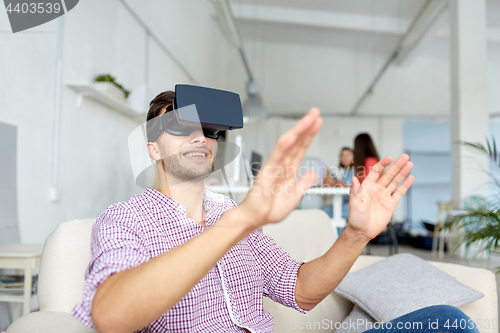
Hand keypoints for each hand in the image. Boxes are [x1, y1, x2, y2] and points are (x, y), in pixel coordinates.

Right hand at [238, 108, 322, 227]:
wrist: (255, 219)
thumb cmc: (269, 209)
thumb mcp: (295, 196)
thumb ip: (303, 183)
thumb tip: (313, 173)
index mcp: (288, 170)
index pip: (301, 148)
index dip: (310, 135)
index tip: (318, 123)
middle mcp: (281, 165)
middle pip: (296, 142)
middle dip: (306, 126)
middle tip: (316, 112)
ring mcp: (274, 166)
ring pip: (287, 144)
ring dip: (299, 130)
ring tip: (309, 118)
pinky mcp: (266, 172)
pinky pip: (276, 156)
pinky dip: (284, 146)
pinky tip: (292, 136)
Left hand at [346, 154, 413, 240]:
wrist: (362, 231)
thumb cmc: (355, 217)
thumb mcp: (354, 203)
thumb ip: (356, 191)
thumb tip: (354, 179)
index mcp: (367, 187)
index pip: (376, 172)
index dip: (383, 164)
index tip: (390, 158)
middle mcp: (376, 189)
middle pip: (389, 174)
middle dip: (397, 165)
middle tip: (405, 157)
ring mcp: (384, 196)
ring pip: (395, 182)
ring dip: (402, 173)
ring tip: (410, 164)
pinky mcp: (390, 204)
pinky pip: (399, 193)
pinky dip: (405, 185)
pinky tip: (410, 178)